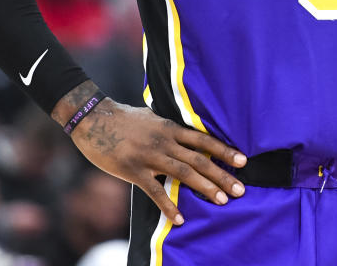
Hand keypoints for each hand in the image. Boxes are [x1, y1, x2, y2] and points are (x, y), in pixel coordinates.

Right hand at [68, 97, 247, 225]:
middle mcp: (164, 141)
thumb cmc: (124, 119)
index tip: (242, 161)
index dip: (223, 151)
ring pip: (183, 173)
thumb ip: (170, 127)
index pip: (203, 141)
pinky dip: (168, 205)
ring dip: (204, 188)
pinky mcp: (134, 170)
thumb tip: (187, 134)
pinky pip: (155, 191)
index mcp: (170, 128)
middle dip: (221, 176)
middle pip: (199, 160)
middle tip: (240, 190)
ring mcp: (149, 156)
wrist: (94, 119)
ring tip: (221, 201)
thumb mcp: (152, 117)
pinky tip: (180, 218)